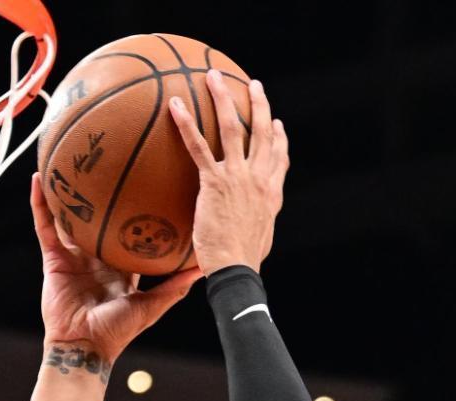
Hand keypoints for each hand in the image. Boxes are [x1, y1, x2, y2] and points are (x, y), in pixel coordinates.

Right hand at [32, 173, 202, 365]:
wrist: (85, 347)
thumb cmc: (118, 331)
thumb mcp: (152, 304)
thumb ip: (176, 285)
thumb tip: (204, 267)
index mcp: (122, 266)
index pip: (131, 232)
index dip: (139, 210)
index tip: (152, 184)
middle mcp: (98, 256)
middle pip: (100, 218)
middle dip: (103, 192)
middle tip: (111, 159)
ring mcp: (74, 255)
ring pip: (69, 215)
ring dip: (67, 188)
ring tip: (70, 156)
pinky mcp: (53, 258)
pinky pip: (45, 226)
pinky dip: (40, 203)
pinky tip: (39, 179)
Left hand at [169, 71, 287, 275]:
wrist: (237, 269)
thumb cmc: (243, 262)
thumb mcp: (258, 239)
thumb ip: (253, 224)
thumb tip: (242, 230)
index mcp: (271, 193)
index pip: (279, 159)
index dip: (279, 139)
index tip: (277, 124)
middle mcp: (259, 178)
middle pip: (262, 132)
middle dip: (260, 104)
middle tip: (254, 85)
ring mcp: (238, 177)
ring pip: (234, 127)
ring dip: (224, 97)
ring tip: (214, 76)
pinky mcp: (215, 182)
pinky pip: (199, 147)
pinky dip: (187, 124)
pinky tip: (176, 106)